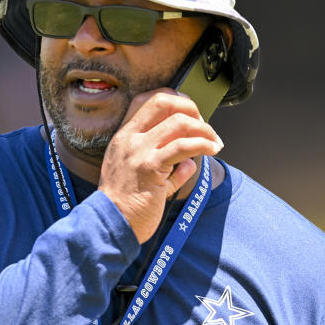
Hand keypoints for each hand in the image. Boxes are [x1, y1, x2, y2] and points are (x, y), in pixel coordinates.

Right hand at [98, 89, 223, 243]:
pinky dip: (203, 144)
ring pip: (179, 122)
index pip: (146, 100)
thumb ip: (167, 168)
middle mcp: (130, 139)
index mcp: (124, 137)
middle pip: (163, 102)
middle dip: (190, 107)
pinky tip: (212, 150)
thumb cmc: (125, 206)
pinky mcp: (150, 166)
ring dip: (204, 129)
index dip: (174, 99)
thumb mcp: (140, 179)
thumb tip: (190, 163)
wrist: (110, 224)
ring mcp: (139, 151)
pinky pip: (183, 146)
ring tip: (215, 142)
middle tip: (204, 125)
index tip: (191, 113)